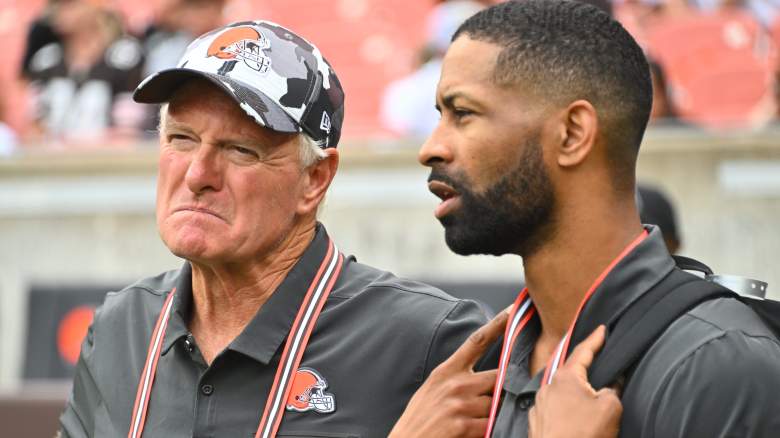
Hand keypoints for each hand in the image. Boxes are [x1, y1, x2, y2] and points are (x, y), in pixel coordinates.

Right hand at [389, 309, 509, 437]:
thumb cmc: (420, 418)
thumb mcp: (433, 388)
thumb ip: (457, 378)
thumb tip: (484, 377)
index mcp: (447, 371)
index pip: (476, 341)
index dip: (497, 324)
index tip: (512, 311)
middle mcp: (455, 384)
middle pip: (498, 375)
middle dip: (505, 385)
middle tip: (506, 392)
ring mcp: (461, 404)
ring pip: (498, 402)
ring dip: (497, 411)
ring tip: (480, 417)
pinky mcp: (464, 425)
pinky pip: (492, 424)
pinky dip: (491, 428)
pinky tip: (477, 430)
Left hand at [528, 325, 621, 437]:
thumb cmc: (583, 435)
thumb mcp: (610, 408)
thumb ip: (613, 390)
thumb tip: (612, 385)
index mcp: (565, 377)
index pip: (583, 351)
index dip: (595, 339)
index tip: (602, 329)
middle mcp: (548, 387)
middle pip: (571, 372)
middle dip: (585, 369)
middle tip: (597, 363)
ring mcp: (539, 406)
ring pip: (561, 392)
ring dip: (575, 393)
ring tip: (590, 400)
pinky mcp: (536, 423)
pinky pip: (554, 409)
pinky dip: (566, 410)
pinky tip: (575, 419)